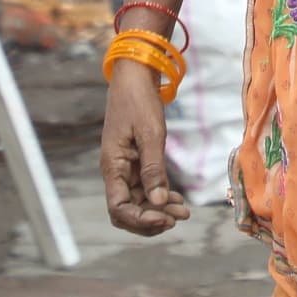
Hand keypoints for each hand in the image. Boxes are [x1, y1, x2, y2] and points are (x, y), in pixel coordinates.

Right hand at [99, 61, 191, 235]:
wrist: (134, 76)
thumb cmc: (139, 100)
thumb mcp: (150, 133)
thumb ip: (153, 169)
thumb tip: (158, 203)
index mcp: (112, 166)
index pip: (119, 209)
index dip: (141, 220)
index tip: (166, 219)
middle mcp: (116, 172)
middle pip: (127, 212)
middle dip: (152, 220)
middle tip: (180, 217)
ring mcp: (125, 168)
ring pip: (138, 203)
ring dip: (159, 210)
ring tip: (184, 210)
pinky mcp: (135, 162)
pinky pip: (145, 189)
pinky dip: (160, 197)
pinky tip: (177, 198)